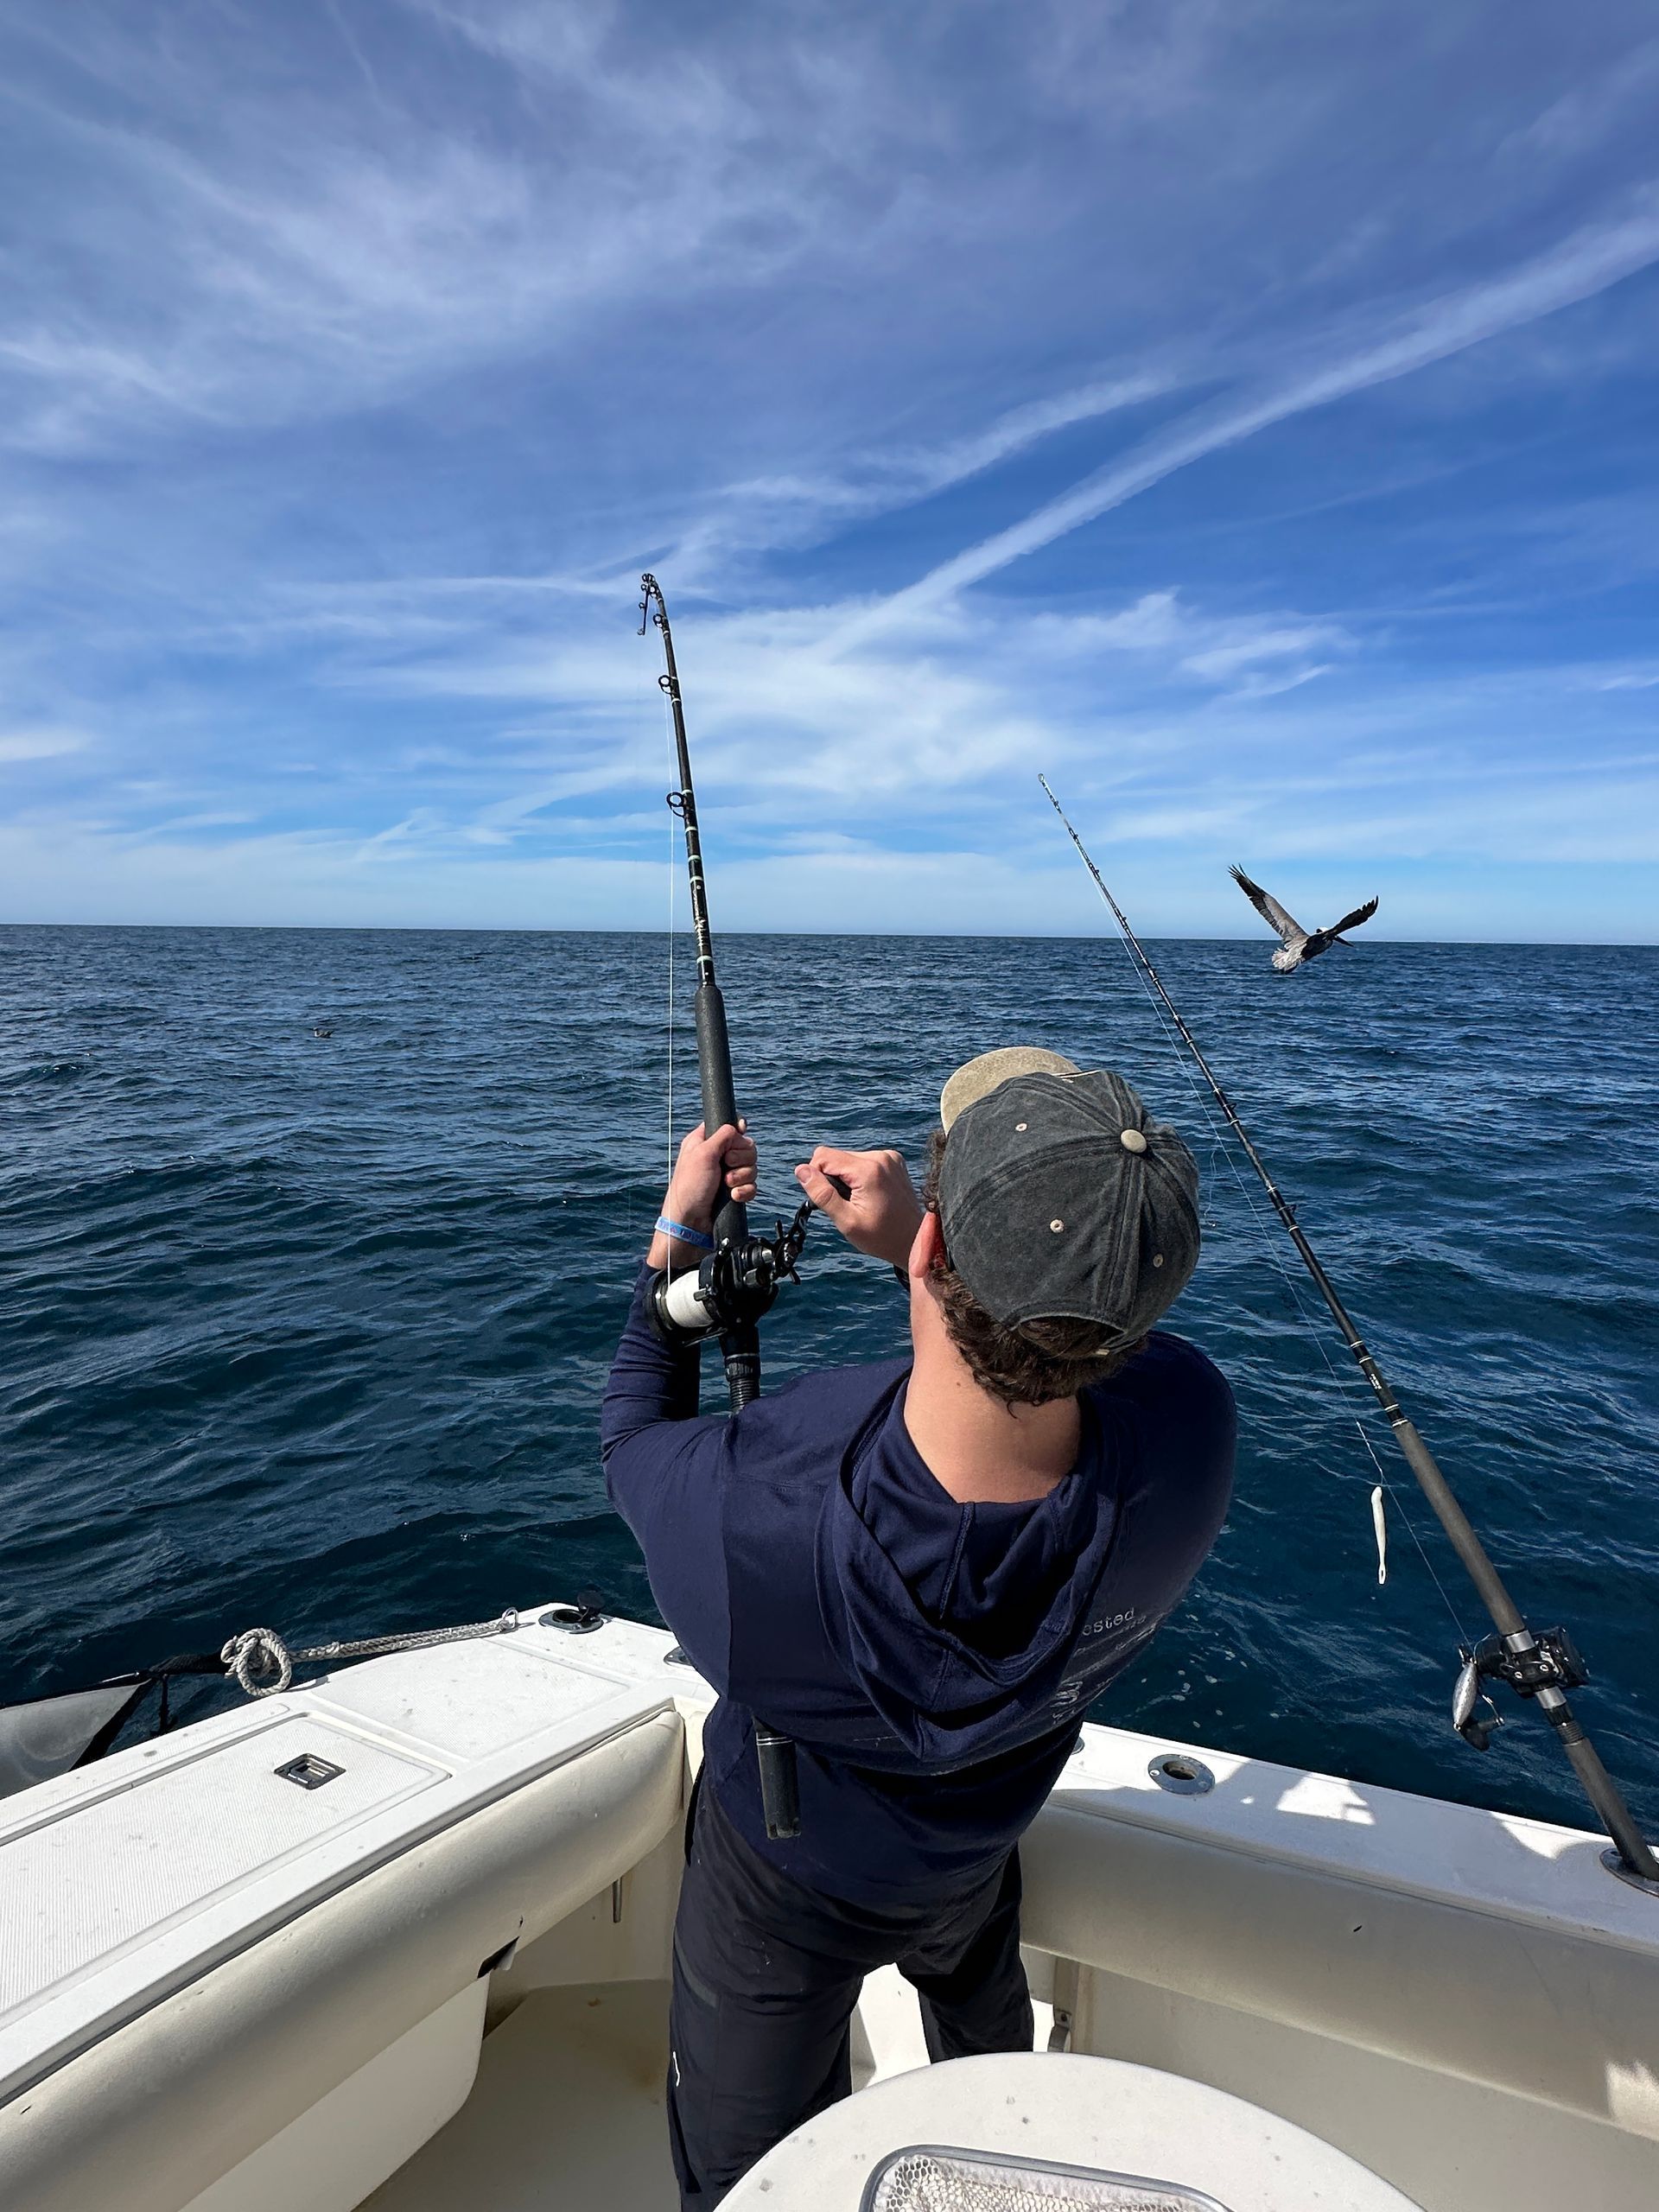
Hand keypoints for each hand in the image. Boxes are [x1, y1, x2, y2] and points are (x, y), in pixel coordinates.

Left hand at [649, 1120, 757, 1268]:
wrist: (692, 1223)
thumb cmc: (690, 1188)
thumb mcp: (702, 1154)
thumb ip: (723, 1136)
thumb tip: (738, 1125)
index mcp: (705, 1143)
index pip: (728, 1128)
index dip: (736, 1132)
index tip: (738, 1137)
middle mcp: (717, 1157)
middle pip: (746, 1146)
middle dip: (741, 1158)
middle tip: (727, 1166)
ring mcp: (727, 1175)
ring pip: (752, 1167)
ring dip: (742, 1176)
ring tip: (727, 1185)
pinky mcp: (735, 1192)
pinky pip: (752, 1185)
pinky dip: (745, 1191)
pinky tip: (733, 1196)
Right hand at [794, 1146, 922, 1268]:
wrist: (914, 1240)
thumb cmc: (881, 1237)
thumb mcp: (846, 1221)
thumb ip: (822, 1194)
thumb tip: (800, 1170)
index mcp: (868, 1170)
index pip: (823, 1156)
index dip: (816, 1176)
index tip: (828, 1199)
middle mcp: (880, 1156)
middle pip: (836, 1157)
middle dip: (833, 1179)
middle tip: (847, 1204)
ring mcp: (890, 1157)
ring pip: (849, 1159)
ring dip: (847, 1178)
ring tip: (860, 1201)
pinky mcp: (894, 1160)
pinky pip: (864, 1161)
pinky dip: (860, 1176)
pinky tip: (870, 1195)